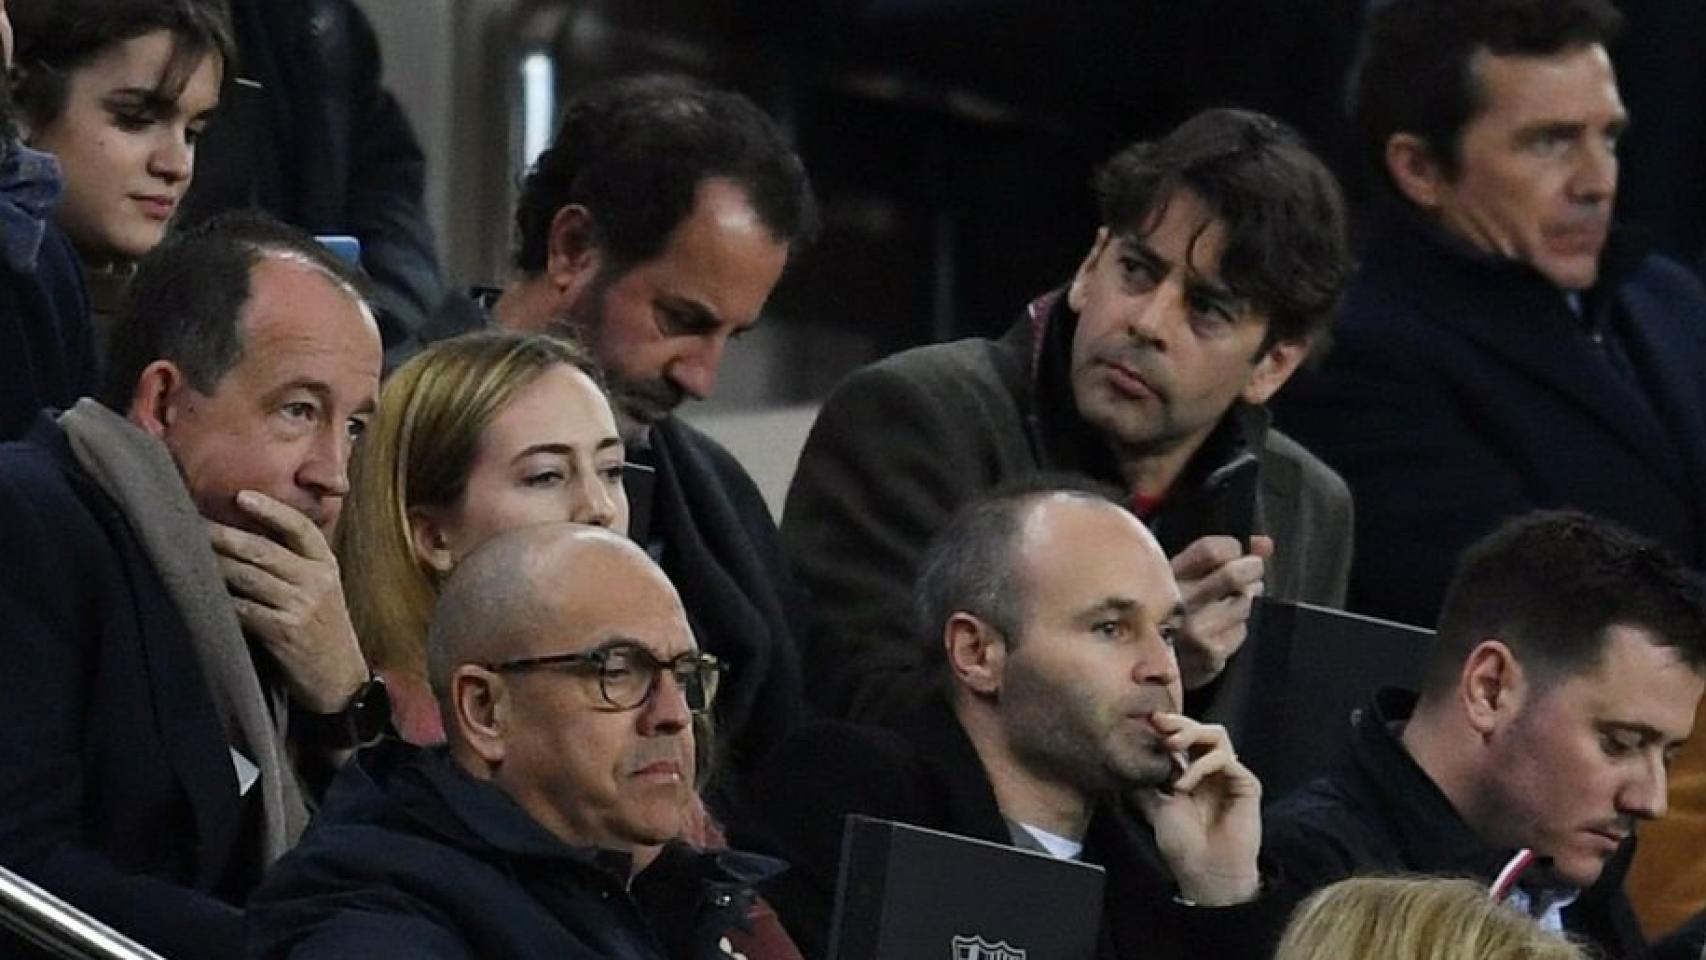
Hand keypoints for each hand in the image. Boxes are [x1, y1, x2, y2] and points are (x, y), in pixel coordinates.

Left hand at [207, 490, 368, 712]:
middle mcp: (316, 581)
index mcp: (326, 566)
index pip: (300, 528)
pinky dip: (218, 601)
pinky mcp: (284, 633)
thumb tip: (247, 539)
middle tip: (190, 523)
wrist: (340, 681)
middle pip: (262, 550)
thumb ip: (296, 564)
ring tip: (184, 554)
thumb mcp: (323, 591)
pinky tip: (198, 595)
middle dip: (223, 535)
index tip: (241, 496)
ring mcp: (301, 607)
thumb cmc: (322, 632)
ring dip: (213, 565)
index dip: (271, 510)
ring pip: (247, 577)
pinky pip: (242, 610)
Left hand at [1133, 712, 1261, 905]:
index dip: (1168, 726)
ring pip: (1217, 735)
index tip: (1147, 720)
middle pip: (1201, 729)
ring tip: (1171, 748)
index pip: (1184, 737)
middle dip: (1178, 722)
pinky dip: (1201, 765)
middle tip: (1159, 724)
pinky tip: (1184, 785)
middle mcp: (1213, 770)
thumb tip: (1122, 761)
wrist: (1206, 872)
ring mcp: (1230, 776)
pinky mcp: (1246, 784)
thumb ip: (1145, 783)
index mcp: (1192, 772)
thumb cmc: (1183, 845)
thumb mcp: (1154, 807)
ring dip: (1191, 735)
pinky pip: (1226, 759)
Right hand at [1170, 535, 1270, 688]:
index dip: (1232, 547)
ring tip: (1231, 603)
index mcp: (1163, 579)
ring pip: (1243, 603)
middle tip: (1252, 570)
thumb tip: (1266, 544)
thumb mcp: (1176, 579)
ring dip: (1245, 600)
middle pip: (1233, 575)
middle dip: (1251, 569)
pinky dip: (1237, 627)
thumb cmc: (1163, 615)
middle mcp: (1178, 604)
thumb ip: (1217, 558)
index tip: (1236, 552)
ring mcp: (1196, 632)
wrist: (1142, 670)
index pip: (1211, 551)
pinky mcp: (1210, 655)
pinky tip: (1222, 629)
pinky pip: (1241, 631)